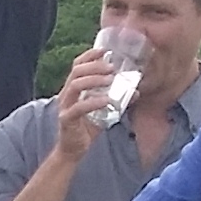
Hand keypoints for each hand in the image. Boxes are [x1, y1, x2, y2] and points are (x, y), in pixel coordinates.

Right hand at [50, 47, 118, 162]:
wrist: (73, 151)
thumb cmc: (86, 128)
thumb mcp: (103, 111)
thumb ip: (116, 100)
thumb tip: (136, 91)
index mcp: (73, 89)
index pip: (77, 65)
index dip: (90, 55)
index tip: (105, 50)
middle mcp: (66, 94)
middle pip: (77, 71)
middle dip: (95, 66)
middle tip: (112, 67)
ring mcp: (65, 106)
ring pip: (75, 85)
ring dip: (94, 79)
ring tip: (110, 79)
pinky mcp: (66, 119)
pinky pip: (79, 107)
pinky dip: (94, 102)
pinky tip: (107, 101)